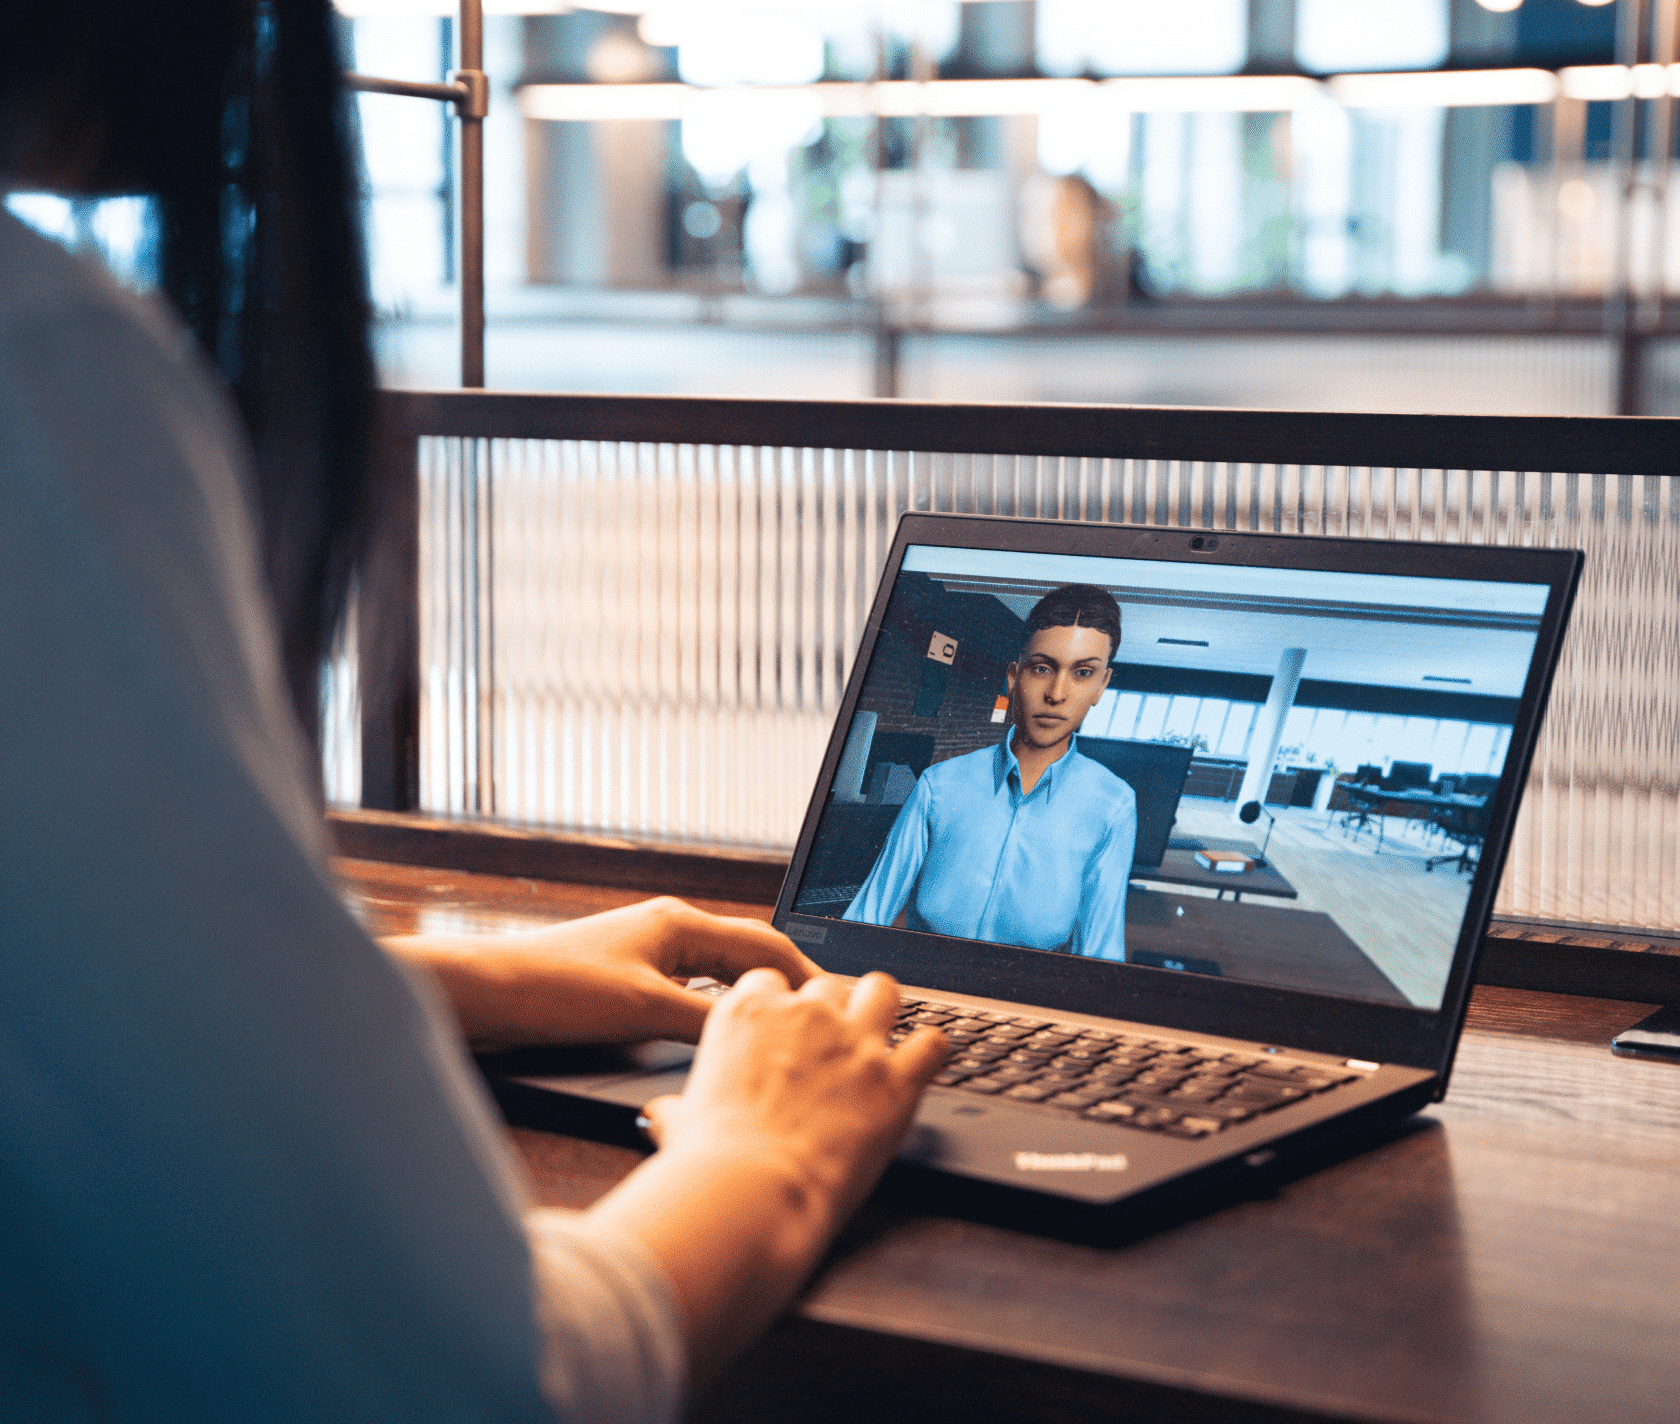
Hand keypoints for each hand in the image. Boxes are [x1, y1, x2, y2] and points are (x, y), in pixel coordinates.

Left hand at [382, 896, 819, 1049]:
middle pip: (742, 955)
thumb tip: (759, 1040)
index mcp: (678, 924)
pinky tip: (714, 1040)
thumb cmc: (557, 988)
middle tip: (817, 1019)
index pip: (762, 941)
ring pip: (713, 978)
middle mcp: (664, 932)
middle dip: (782, 985)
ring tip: (777, 1032)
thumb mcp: (646, 1009)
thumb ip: (708, 1023)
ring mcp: (642, 956)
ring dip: (745, 1001)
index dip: (804, 972)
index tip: (835, 999)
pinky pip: (685, 995)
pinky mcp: (621, 982)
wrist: (487, 993)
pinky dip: (710, 1014)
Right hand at [587, 969, 947, 1369]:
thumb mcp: (678, 1124)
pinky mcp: (894, 1079)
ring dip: (883, 1010)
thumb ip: (677, 1109)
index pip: (770, 980)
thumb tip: (663, 1115)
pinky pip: (933, 1042)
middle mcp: (803, 1015)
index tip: (784, 1027)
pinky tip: (929, 1062)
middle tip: (833, 1045)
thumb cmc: (707, 1164)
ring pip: (882, 990)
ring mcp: (853, 1042)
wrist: (750, 1193)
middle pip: (827, 985)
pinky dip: (934, 1051)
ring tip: (884, 1035)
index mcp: (746, 1015)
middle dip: (831, 1011)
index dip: (780, 1005)